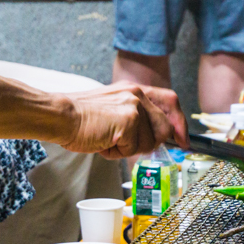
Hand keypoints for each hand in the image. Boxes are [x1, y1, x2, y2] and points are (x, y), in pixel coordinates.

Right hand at [62, 83, 188, 158]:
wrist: (60, 116)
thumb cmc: (81, 117)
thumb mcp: (114, 108)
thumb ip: (137, 117)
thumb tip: (158, 136)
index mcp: (136, 90)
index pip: (171, 101)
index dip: (180, 123)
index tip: (183, 141)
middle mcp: (138, 94)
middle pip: (164, 129)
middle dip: (149, 144)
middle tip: (124, 144)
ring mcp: (134, 107)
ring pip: (149, 143)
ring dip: (128, 149)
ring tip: (107, 139)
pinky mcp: (128, 121)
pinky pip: (132, 150)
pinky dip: (116, 153)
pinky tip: (102, 142)